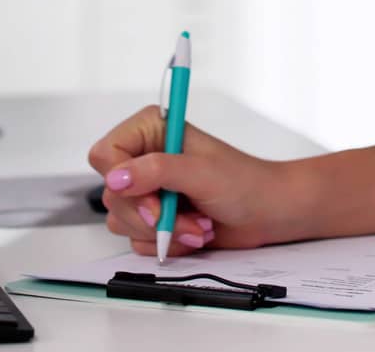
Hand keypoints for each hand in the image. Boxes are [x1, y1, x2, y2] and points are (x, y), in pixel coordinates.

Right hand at [85, 104, 306, 259]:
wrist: (268, 214)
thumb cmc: (245, 183)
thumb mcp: (200, 173)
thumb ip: (156, 171)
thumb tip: (116, 178)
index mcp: (151, 131)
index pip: (107, 154)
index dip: (121, 180)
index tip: (150, 199)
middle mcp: (144, 158)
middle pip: (111, 193)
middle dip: (149, 214)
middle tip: (181, 216)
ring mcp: (148, 190)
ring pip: (121, 219)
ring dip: (161, 230)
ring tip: (196, 225)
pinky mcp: (153, 218)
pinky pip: (136, 239)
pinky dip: (165, 243)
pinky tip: (192, 233)